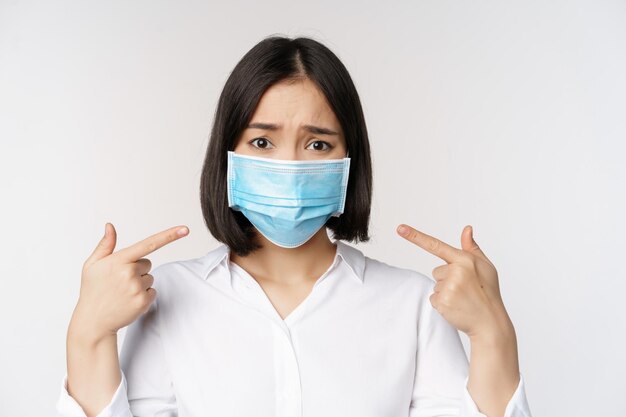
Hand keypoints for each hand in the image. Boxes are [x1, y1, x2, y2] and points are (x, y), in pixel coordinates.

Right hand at [72, 223, 188, 341]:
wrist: (93, 321)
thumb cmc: (93, 290)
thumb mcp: (92, 265)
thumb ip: (105, 245)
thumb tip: (110, 226)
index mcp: (118, 260)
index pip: (149, 244)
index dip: (169, 236)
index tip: (185, 229)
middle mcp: (129, 273)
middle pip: (148, 263)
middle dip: (137, 269)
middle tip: (120, 281)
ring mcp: (137, 288)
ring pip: (150, 277)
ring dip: (140, 283)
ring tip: (122, 292)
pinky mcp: (143, 302)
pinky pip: (152, 291)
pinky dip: (143, 295)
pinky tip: (128, 300)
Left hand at [396, 224, 511, 339]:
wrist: (490, 322)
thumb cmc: (488, 291)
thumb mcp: (485, 266)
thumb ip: (472, 247)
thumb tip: (467, 228)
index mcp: (465, 259)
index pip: (436, 245)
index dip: (415, 236)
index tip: (400, 228)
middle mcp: (456, 271)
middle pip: (436, 271)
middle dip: (447, 279)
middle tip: (465, 289)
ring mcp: (449, 287)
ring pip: (436, 285)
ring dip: (446, 292)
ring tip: (463, 298)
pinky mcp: (443, 301)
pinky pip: (433, 298)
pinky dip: (443, 303)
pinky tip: (457, 306)